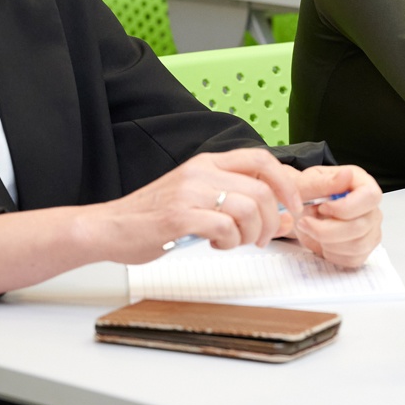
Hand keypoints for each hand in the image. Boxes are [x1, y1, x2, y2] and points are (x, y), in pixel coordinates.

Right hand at [87, 148, 303, 263]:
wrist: (110, 227)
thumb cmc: (153, 215)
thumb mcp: (195, 194)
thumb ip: (231, 196)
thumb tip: (276, 212)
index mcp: (207, 163)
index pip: (262, 160)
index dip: (287, 184)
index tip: (294, 206)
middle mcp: (201, 173)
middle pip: (263, 190)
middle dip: (273, 219)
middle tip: (264, 237)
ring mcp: (190, 193)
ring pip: (249, 209)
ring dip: (251, 234)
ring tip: (236, 242)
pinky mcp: (180, 217)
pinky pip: (225, 228)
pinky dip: (229, 243)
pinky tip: (216, 245)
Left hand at [288, 165, 383, 268]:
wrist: (300, 211)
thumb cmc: (305, 194)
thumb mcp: (305, 184)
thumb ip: (323, 182)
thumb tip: (346, 175)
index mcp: (361, 183)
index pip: (370, 197)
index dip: (346, 207)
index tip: (322, 208)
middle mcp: (371, 207)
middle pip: (361, 226)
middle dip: (326, 230)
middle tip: (305, 222)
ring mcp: (370, 229)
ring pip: (357, 246)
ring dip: (327, 242)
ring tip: (312, 230)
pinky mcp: (364, 248)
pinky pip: (352, 259)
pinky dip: (331, 254)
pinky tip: (322, 241)